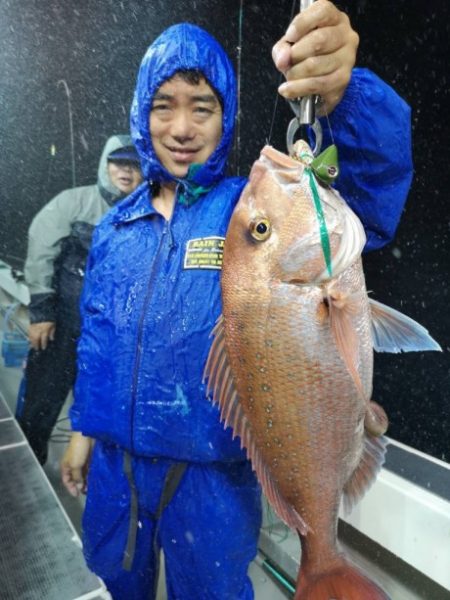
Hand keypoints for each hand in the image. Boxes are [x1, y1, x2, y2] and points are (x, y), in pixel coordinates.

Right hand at [28, 321, 55, 350]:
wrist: (43, 312)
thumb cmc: (49, 320)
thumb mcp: (53, 325)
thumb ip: (52, 332)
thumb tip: (51, 339)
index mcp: (45, 329)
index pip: (44, 338)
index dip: (43, 344)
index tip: (43, 348)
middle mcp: (38, 329)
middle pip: (36, 338)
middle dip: (36, 344)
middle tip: (36, 349)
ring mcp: (33, 327)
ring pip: (31, 336)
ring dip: (32, 342)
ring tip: (32, 347)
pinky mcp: (30, 326)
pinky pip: (29, 333)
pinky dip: (29, 338)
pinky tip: (30, 341)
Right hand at [61, 432, 93, 496]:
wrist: (87, 435)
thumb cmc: (78, 448)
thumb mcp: (75, 465)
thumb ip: (77, 476)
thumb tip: (79, 486)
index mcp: (66, 466)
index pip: (66, 480)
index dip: (70, 488)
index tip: (76, 495)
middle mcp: (73, 465)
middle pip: (76, 478)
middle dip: (80, 486)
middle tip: (86, 492)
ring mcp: (82, 461)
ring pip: (84, 475)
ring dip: (87, 481)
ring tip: (91, 488)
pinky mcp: (90, 458)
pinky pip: (90, 469)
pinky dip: (92, 475)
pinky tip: (95, 479)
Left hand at [272, 0, 358, 114]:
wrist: (320, 85)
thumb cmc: (306, 57)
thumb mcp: (290, 46)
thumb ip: (283, 48)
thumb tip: (283, 59)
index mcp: (334, 19)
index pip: (322, 12)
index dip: (302, 23)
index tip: (289, 36)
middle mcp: (346, 35)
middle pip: (319, 40)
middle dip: (296, 54)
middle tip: (287, 62)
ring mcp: (347, 58)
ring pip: (315, 64)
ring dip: (295, 73)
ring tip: (290, 76)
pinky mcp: (343, 79)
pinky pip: (317, 84)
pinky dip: (297, 88)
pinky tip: (287, 90)